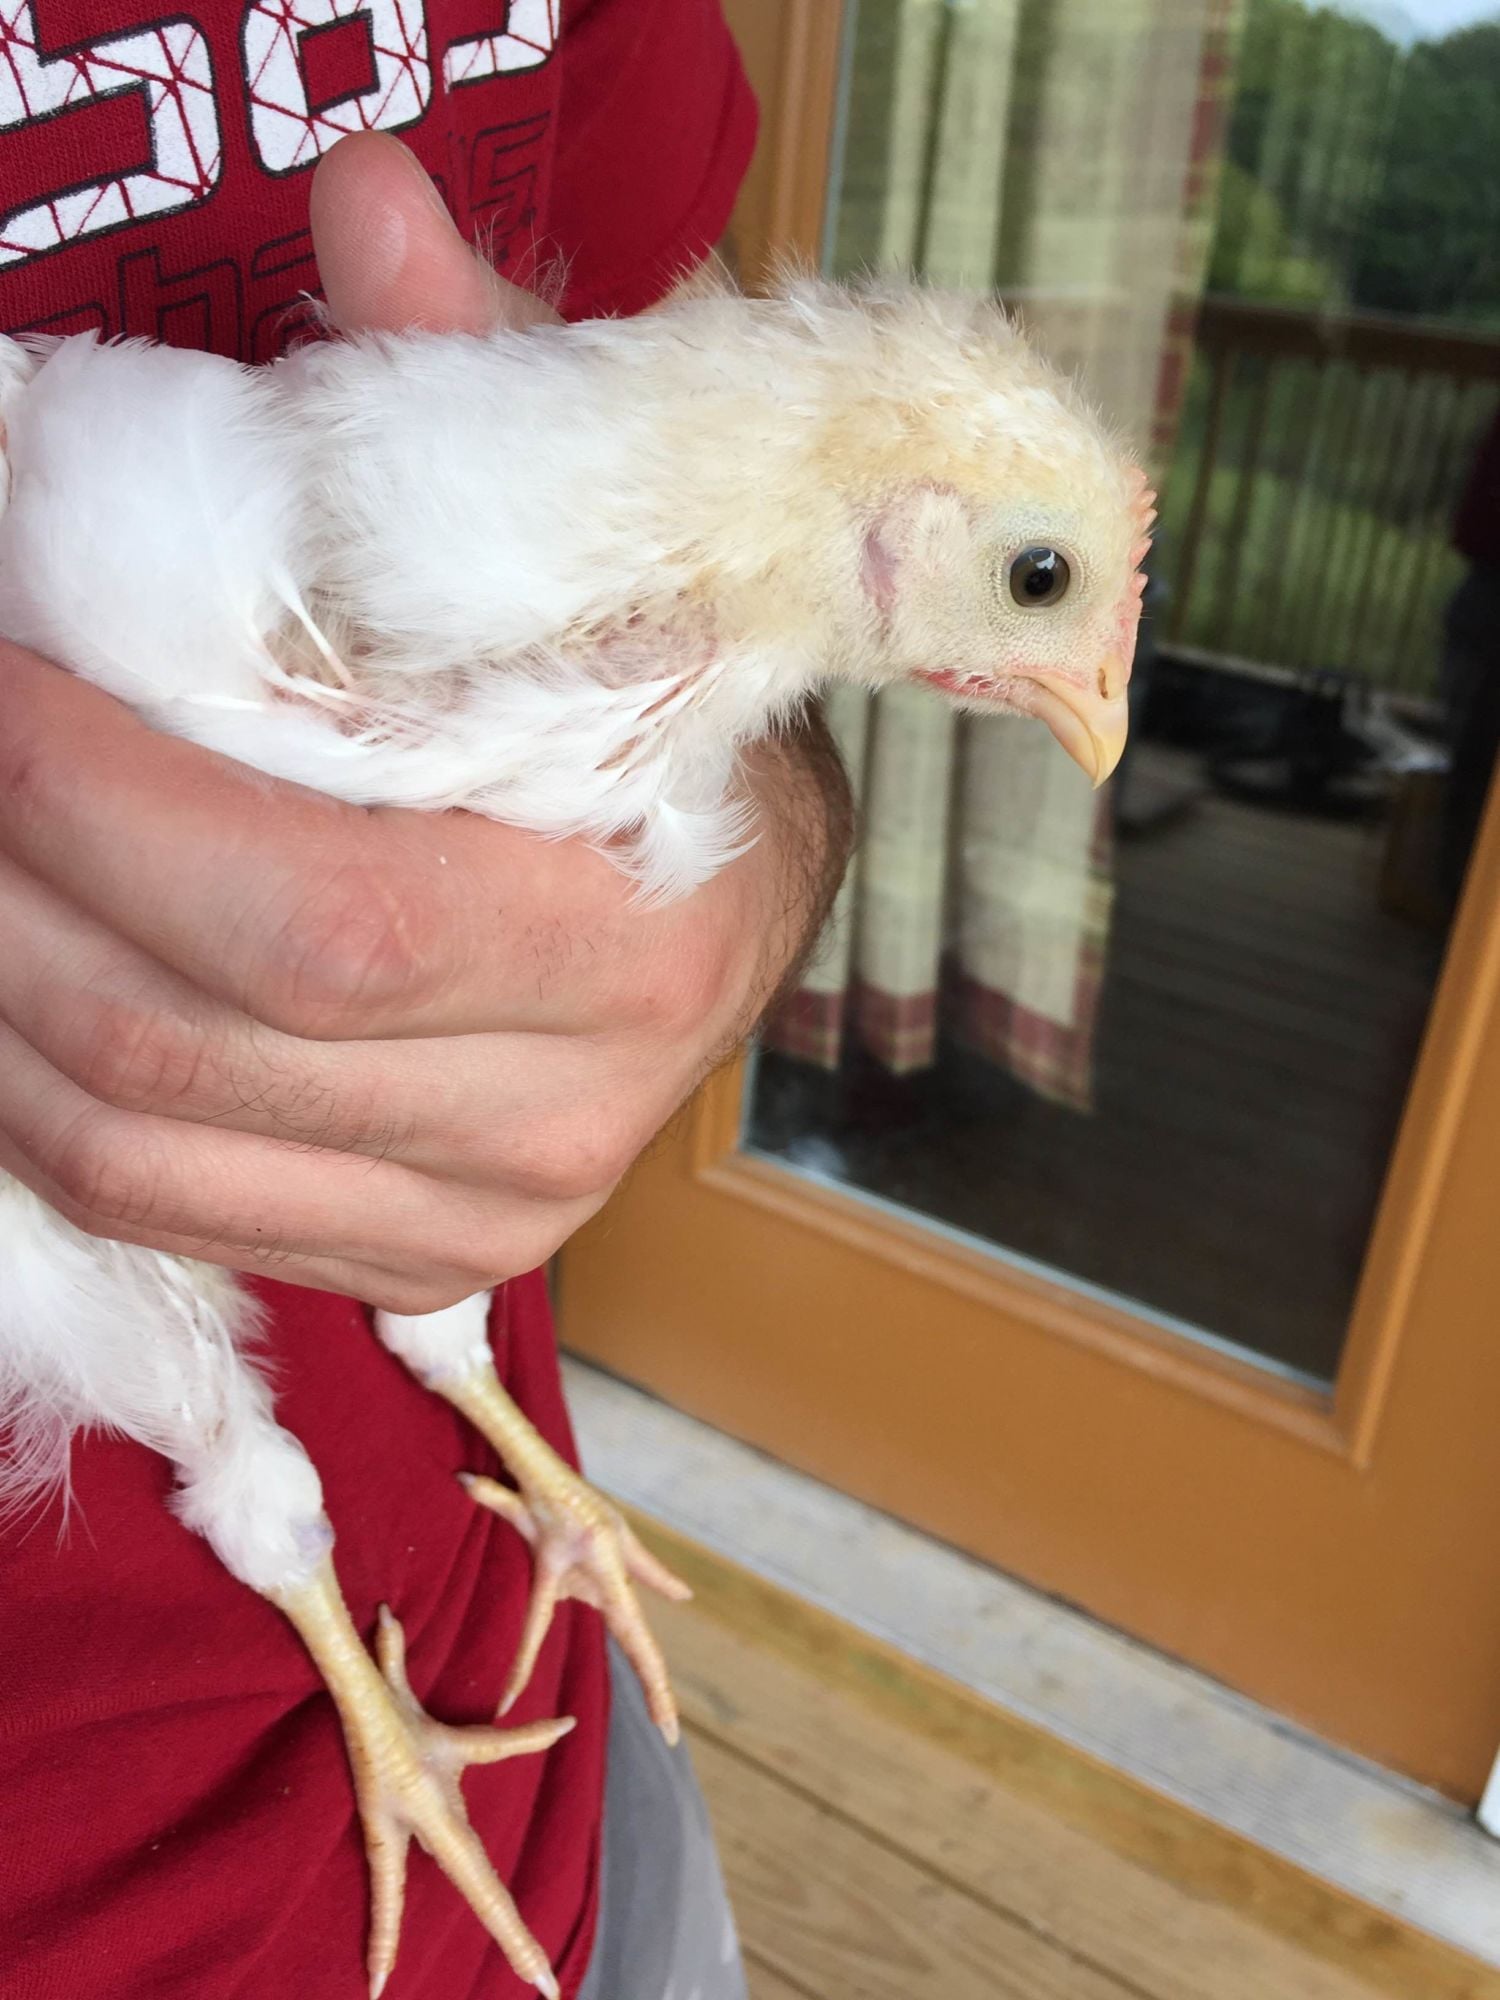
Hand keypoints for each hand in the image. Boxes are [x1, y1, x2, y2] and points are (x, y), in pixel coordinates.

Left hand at [0, 134, 850, 1312]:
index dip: (108, 801)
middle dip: (12, 886)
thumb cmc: (662, 707)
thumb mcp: (600, 547)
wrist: (739, 896)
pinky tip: (23, 995)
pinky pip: (179, 1211)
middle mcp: (576, 1098)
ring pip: (156, 1146)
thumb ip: (476, 394)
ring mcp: (503, 1201)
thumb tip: (363, 195)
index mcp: (639, 926)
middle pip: (203, 1034)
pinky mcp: (439, 1252)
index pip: (326, 911)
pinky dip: (49, 1110)